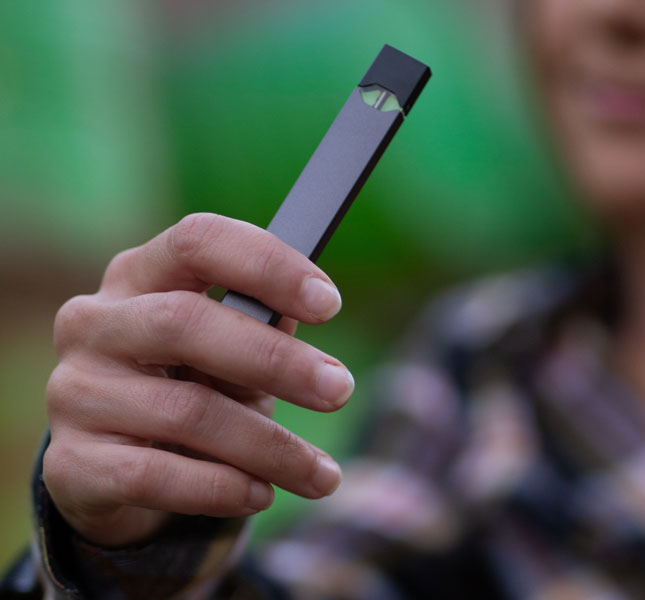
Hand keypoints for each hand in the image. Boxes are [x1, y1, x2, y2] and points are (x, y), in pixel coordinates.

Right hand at [43, 213, 352, 546]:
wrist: (117, 464)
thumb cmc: (190, 383)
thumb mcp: (228, 348)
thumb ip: (263, 326)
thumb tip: (315, 306)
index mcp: (140, 275)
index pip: (198, 242)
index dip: (267, 266)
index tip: (329, 304)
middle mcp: (95, 323)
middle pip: (186, 323)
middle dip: (276, 360)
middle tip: (340, 389)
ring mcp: (76, 392)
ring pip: (186, 412)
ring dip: (269, 446)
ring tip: (321, 474)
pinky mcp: (71, 462)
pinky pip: (153, 476)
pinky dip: (220, 487)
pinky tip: (261, 494)